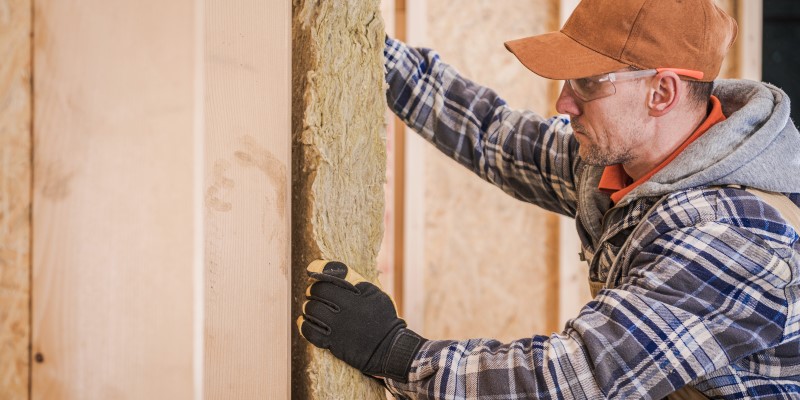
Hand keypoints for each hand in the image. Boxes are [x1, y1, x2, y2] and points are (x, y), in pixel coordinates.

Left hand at [297, 260, 424, 381]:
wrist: (389, 347)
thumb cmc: (383, 316)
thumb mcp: (373, 292)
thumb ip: (352, 278)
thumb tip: (327, 267)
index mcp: (353, 297)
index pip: (324, 283)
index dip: (317, 280)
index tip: (315, 279)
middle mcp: (343, 312)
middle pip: (315, 296)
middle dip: (312, 292)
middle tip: (314, 294)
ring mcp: (337, 328)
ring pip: (311, 312)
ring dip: (308, 307)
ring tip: (313, 307)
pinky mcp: (333, 344)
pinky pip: (310, 333)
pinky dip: (304, 325)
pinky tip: (304, 320)